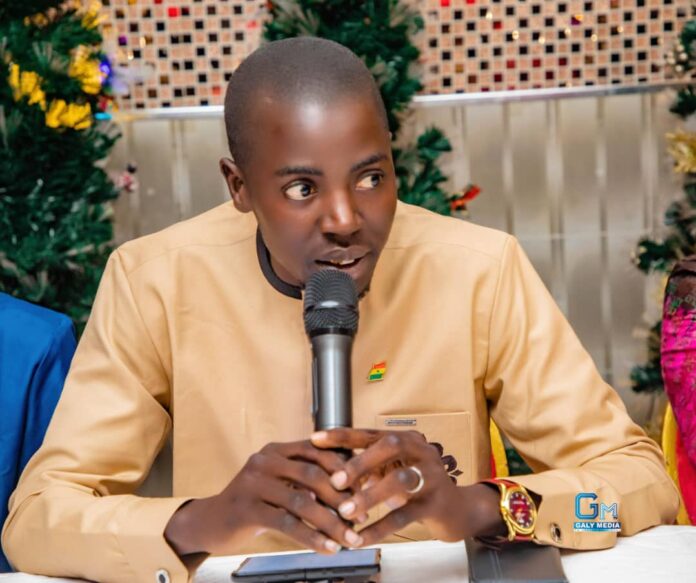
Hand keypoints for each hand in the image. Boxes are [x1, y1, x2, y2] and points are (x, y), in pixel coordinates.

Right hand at [164, 440, 363, 556]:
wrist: (211, 522)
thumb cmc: (255, 503)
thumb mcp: (280, 483)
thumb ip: (307, 480)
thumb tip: (353, 491)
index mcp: (277, 450)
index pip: (318, 450)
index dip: (344, 469)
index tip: (365, 489)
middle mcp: (265, 460)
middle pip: (313, 474)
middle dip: (342, 498)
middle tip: (362, 518)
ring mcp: (253, 483)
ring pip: (302, 501)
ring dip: (331, 523)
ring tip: (350, 539)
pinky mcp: (246, 508)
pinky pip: (287, 523)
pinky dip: (311, 537)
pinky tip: (327, 548)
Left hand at [311, 428, 505, 545]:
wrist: (457, 509)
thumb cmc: (417, 487)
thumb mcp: (392, 471)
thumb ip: (367, 469)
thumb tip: (328, 473)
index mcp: (406, 439)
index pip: (370, 433)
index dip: (343, 436)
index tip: (316, 439)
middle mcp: (421, 451)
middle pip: (389, 446)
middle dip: (360, 462)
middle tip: (336, 481)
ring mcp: (432, 476)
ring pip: (399, 480)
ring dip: (370, 496)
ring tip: (346, 512)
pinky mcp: (436, 503)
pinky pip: (405, 515)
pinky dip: (380, 527)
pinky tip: (361, 537)